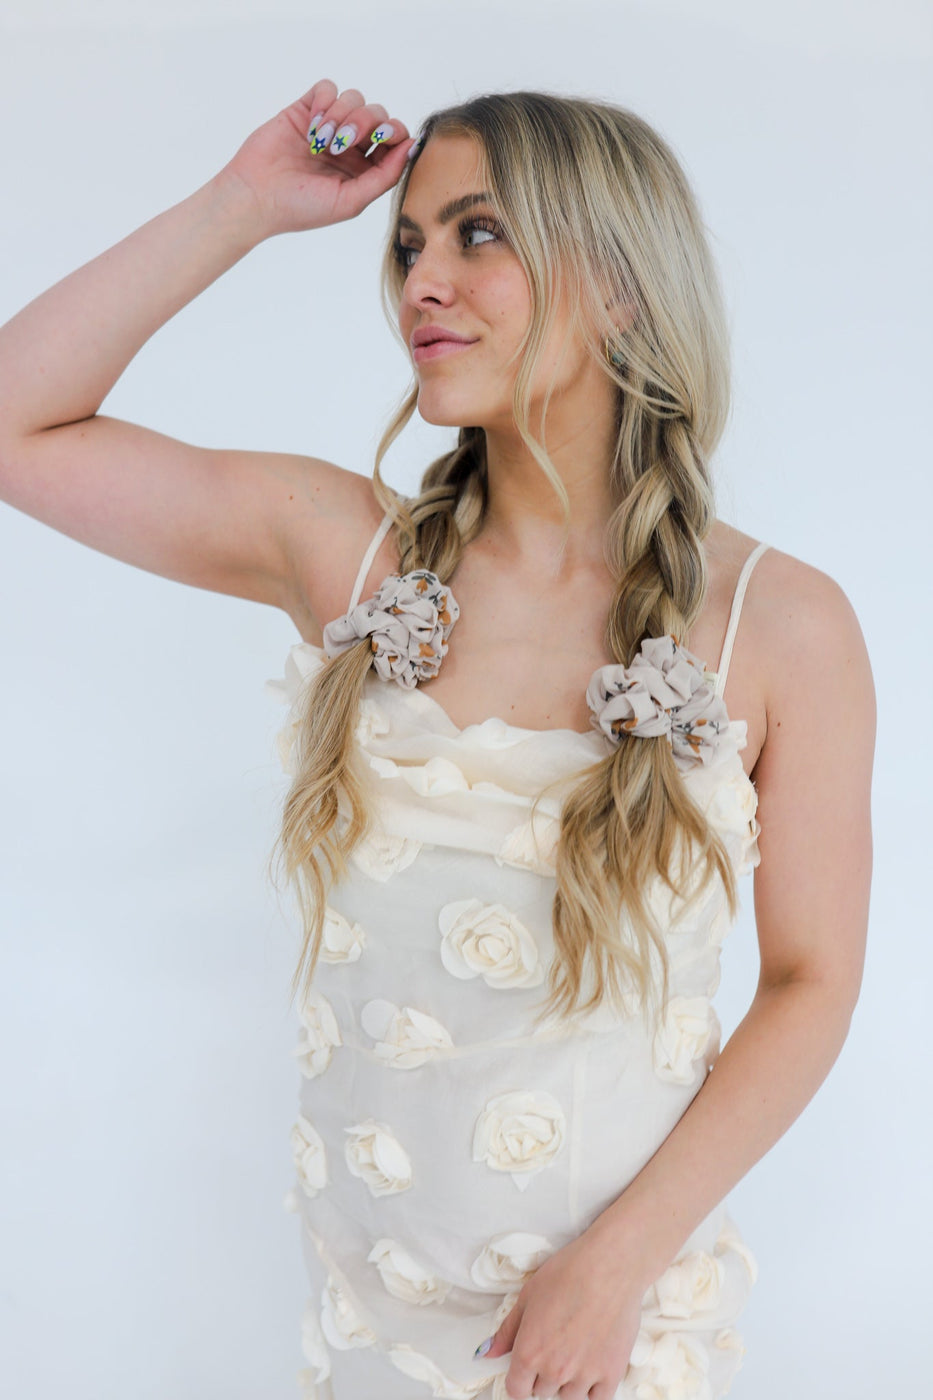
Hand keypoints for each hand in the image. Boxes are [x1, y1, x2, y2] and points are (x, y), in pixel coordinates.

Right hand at [218, 78, 414, 238]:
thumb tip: (413, 146)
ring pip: (355, 98)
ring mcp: (328, 126)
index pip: (394, 140)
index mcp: (364, 169)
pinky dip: (325, 102)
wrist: (256, 197)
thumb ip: (385, 176)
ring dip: (342, 115)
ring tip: (321, 141)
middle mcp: (349, 146)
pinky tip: (313, 125)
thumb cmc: (302, 208)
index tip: (382, 138)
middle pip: (378, 115)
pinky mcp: (305, 110)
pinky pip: (328, 87)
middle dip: (366, 122)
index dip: (395, 134)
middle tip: (344, 141)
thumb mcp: (352, 201)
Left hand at [481, 1227, 643, 1399]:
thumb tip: (487, 1353)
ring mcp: (584, 1375)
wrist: (609, 1265)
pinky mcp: (611, 1374)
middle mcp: (554, 1371)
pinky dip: (594, 1387)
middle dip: (545, 1373)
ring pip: (569, 1396)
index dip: (520, 1379)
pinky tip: (593, 1363)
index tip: (527, 1368)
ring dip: (569, 1381)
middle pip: (543, 1391)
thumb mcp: (528, 1296)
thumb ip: (507, 1331)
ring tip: (576, 1349)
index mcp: (529, 1353)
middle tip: (556, 1345)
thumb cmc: (568, 1273)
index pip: (517, 1390)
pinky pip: (597, 1399)